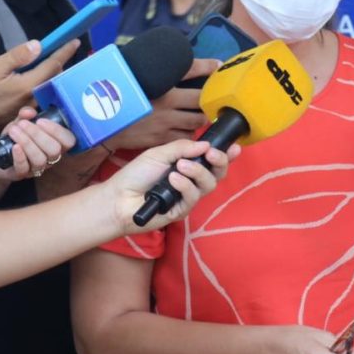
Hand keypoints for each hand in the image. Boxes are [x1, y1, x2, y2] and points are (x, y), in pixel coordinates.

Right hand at [0, 39, 80, 143]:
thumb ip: (18, 57)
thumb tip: (38, 45)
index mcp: (28, 86)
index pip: (53, 65)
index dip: (64, 52)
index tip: (75, 41)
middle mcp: (34, 100)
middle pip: (54, 78)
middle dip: (60, 63)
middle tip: (62, 50)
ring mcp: (30, 110)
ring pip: (48, 89)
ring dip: (52, 75)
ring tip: (51, 62)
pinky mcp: (25, 115)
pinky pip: (40, 97)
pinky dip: (42, 85)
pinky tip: (36, 80)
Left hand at [0, 106, 76, 183]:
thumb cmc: (16, 138)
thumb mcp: (21, 123)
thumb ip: (25, 115)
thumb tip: (29, 112)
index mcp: (57, 144)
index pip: (69, 140)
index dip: (58, 131)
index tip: (41, 121)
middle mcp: (50, 158)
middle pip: (54, 150)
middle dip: (38, 134)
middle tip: (23, 124)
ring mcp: (37, 168)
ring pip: (40, 159)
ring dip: (26, 142)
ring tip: (14, 130)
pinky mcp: (21, 174)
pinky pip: (24, 168)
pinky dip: (20, 156)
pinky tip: (14, 146)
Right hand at [103, 59, 217, 150]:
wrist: (100, 122)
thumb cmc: (118, 95)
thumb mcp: (133, 73)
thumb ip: (153, 65)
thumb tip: (169, 55)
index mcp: (158, 82)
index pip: (191, 69)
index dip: (208, 66)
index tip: (217, 65)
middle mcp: (165, 102)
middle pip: (201, 100)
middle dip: (207, 99)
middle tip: (209, 98)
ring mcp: (165, 122)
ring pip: (197, 121)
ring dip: (200, 117)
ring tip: (199, 113)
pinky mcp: (161, 139)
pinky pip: (185, 137)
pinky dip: (189, 132)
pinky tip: (186, 128)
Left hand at [105, 138, 240, 231]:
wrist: (119, 198)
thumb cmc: (136, 175)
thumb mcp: (158, 153)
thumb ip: (182, 148)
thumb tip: (206, 144)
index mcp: (187, 164)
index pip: (211, 160)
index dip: (226, 154)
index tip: (235, 146)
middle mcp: (191, 180)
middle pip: (217, 173)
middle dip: (219, 162)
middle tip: (212, 154)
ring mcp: (187, 196)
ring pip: (209, 184)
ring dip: (198, 172)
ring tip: (180, 166)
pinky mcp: (182, 210)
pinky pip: (193, 196)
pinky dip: (185, 185)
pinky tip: (172, 180)